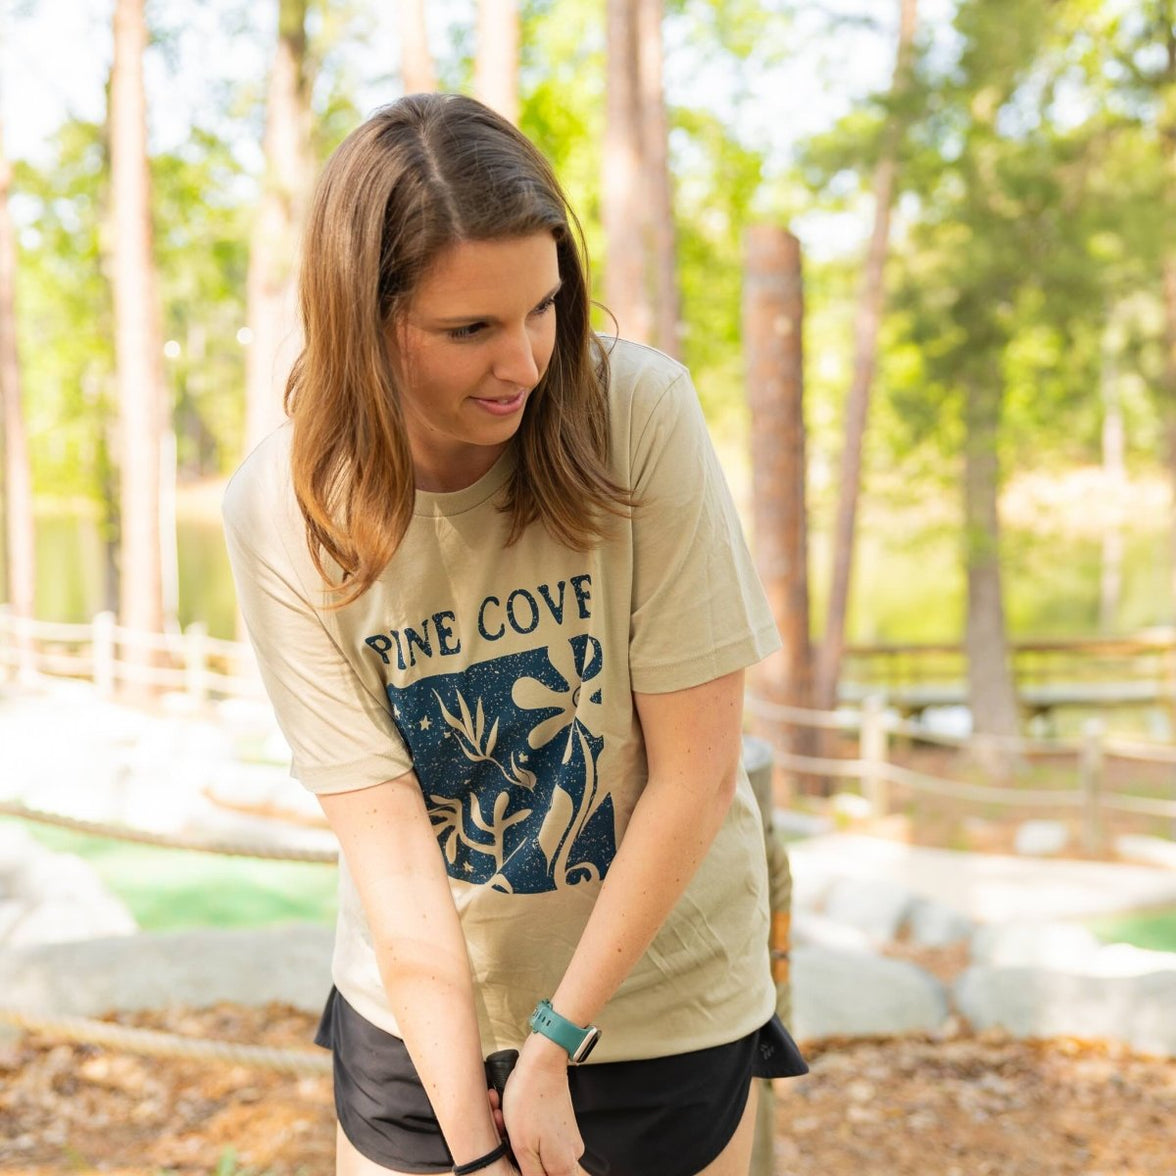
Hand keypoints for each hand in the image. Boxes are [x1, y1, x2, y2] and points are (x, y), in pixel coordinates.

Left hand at [501, 1033, 584, 1175]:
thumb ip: (532, 1174)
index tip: (515, 1156)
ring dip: (517, 1143)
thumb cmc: (530, 1099)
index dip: (525, 1171)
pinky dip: (524, 1131)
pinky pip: (541, 1139)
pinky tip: (510, 1117)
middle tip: (504, 1138)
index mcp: (563, 1166)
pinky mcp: (562, 1126)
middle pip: (541, 1170)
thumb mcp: (522, 1146)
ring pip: (538, 1153)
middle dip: (518, 1158)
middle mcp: (572, 1155)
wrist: (542, 1063)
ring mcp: (568, 1139)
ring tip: (503, 1123)